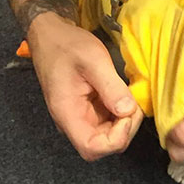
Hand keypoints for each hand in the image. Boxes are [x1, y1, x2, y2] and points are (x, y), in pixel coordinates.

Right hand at [27, 13, 142, 160]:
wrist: (50, 35)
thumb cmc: (66, 44)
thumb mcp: (93, 59)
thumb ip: (111, 87)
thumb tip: (128, 111)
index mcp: (67, 114)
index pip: (91, 148)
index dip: (114, 140)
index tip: (126, 115)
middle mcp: (72, 122)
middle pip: (103, 146)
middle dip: (125, 130)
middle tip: (133, 103)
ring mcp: (81, 118)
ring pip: (109, 136)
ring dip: (125, 122)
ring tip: (129, 97)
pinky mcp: (89, 112)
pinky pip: (109, 123)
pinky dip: (122, 114)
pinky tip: (124, 96)